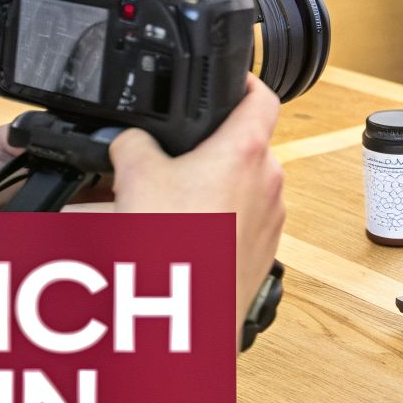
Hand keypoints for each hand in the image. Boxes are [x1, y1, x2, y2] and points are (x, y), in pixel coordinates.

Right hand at [107, 73, 286, 331]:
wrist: (184, 321)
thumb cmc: (171, 250)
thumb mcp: (135, 177)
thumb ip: (134, 145)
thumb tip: (131, 141)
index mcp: (246, 150)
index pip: (263, 95)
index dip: (246, 82)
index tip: (231, 81)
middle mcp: (269, 181)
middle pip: (245, 146)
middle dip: (210, 148)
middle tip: (174, 156)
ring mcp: (271, 219)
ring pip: (242, 187)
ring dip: (211, 187)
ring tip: (169, 201)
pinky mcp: (263, 252)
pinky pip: (242, 222)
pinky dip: (216, 220)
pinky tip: (182, 234)